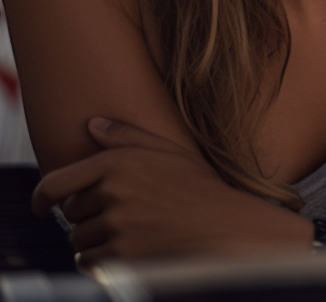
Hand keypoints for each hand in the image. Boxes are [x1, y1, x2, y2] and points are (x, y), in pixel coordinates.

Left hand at [32, 117, 310, 265]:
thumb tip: (92, 124)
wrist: (224, 224)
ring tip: (129, 233)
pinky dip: (101, 261)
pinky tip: (126, 251)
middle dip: (88, 217)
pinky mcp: (123, 253)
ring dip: (95, 240)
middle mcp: (113, 191)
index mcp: (118, 162)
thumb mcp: (169, 151)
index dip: (41, 198)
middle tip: (121, 216)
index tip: (41, 206)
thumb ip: (128, 136)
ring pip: (79, 240)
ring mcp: (118, 223)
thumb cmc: (198, 186)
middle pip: (72, 213)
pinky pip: (90, 262)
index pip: (55, 183)